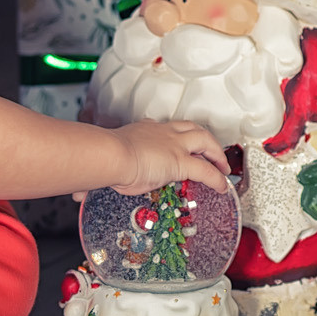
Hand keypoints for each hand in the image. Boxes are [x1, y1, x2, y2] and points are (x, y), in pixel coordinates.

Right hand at [108, 120, 231, 194]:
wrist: (111, 155)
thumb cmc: (107, 158)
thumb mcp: (114, 158)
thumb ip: (115, 168)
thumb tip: (93, 187)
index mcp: (147, 129)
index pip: (168, 127)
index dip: (178, 134)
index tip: (178, 141)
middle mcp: (164, 132)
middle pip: (193, 128)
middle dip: (206, 139)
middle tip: (213, 150)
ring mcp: (175, 145)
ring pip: (206, 141)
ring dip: (217, 154)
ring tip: (223, 166)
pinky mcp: (182, 162)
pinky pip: (206, 170)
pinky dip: (216, 178)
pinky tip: (221, 186)